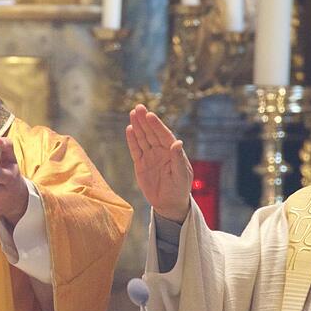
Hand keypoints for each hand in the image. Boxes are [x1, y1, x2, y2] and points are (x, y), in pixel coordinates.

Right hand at [125, 104, 192, 221]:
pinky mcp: (140, 164)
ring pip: (142, 138)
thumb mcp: (181, 175)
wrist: (169, 203)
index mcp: (172, 151)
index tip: (150, 115)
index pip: (163, 135)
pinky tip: (129, 129)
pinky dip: (132, 140)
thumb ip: (178, 159)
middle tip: (139, 107)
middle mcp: (161, 151)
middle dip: (145, 120)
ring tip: (132, 113)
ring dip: (138, 126)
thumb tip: (177, 142)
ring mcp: (150, 156)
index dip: (157, 125)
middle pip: (151, 133)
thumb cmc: (179, 189)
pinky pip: (135, 150)